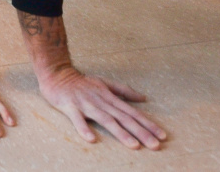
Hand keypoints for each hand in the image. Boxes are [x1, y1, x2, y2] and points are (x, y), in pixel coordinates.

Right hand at [38, 64, 165, 150]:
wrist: (57, 74)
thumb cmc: (82, 82)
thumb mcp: (105, 83)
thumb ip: (124, 91)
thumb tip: (143, 98)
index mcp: (110, 97)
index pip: (133, 113)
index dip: (148, 124)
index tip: (162, 136)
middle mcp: (101, 101)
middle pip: (124, 118)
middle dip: (141, 132)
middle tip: (155, 145)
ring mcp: (86, 104)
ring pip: (106, 120)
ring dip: (120, 133)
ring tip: (134, 145)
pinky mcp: (70, 107)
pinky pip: (78, 119)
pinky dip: (84, 128)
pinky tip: (91, 139)